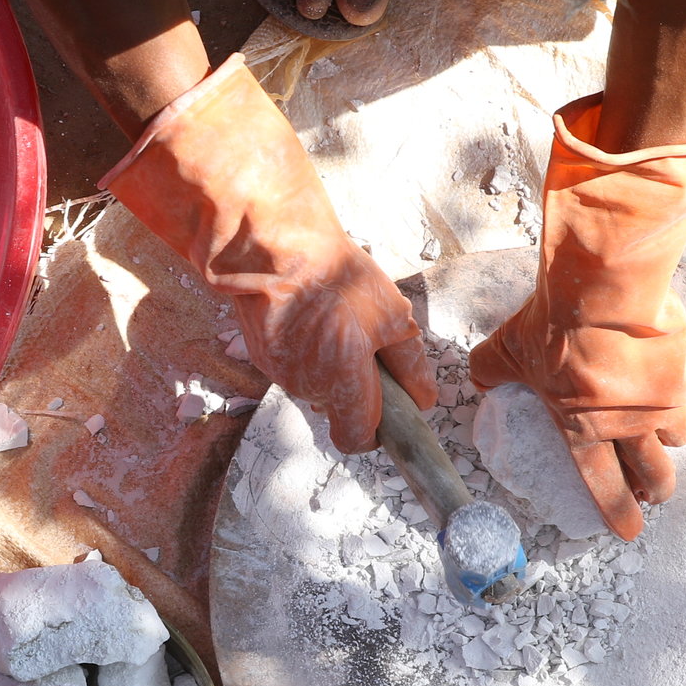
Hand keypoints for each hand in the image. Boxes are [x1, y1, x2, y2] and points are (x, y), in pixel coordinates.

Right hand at [104, 55, 434, 450]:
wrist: (273, 247)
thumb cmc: (336, 278)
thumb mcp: (393, 315)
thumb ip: (411, 365)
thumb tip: (424, 398)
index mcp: (342, 384)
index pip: (357, 439)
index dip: (376, 430)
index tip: (388, 406)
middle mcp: (307, 388)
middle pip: (338, 407)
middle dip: (356, 386)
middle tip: (369, 343)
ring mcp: (279, 373)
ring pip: (315, 384)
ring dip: (331, 365)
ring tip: (338, 319)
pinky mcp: (261, 354)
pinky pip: (293, 365)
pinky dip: (307, 349)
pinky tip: (312, 314)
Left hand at [470, 95, 685, 538]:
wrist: (602, 286)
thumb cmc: (551, 323)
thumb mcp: (506, 350)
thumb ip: (491, 370)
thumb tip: (480, 377)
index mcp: (582, 429)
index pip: (601, 482)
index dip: (617, 510)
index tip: (631, 531)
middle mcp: (629, 426)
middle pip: (654, 473)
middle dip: (656, 487)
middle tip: (658, 491)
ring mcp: (663, 402)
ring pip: (679, 433)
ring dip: (673, 436)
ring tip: (669, 430)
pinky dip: (682, 387)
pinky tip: (675, 374)